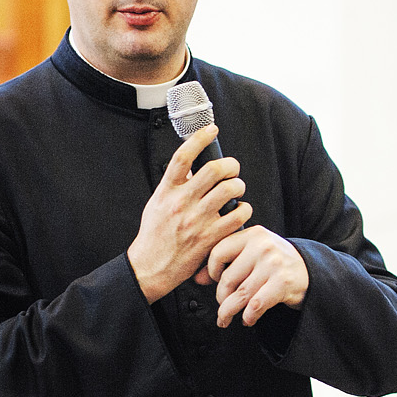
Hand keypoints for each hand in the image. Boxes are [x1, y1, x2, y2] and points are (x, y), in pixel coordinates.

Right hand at [127, 125, 251, 303]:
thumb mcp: (157, 204)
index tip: (211, 129)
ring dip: (239, 187)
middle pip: (214, 170)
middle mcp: (182, 202)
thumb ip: (174, 186)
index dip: (199, 138)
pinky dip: (244, 210)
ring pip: (230, 190)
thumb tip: (192, 169)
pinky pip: (238, 216)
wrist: (151, 267)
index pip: (183, 157)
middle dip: (231, 165)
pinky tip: (241, 211)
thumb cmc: (155, 236)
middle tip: (233, 169)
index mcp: (167, 191)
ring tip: (237, 190)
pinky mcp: (211, 237)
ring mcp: (197, 220)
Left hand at [199, 225, 309, 327]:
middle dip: (221, 298)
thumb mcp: (252, 253)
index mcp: (253, 234)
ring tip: (226, 319)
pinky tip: (248, 319)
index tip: (216, 281)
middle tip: (223, 306)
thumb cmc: (277, 262)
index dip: (212, 271)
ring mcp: (274, 264)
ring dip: (229, 312)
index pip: (218, 252)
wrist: (311, 270)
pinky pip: (256, 305)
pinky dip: (248, 316)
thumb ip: (227, 261)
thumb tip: (198, 278)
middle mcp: (263, 246)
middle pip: (228, 278)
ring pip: (240, 295)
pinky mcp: (283, 283)